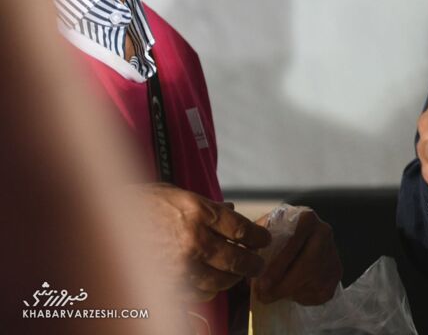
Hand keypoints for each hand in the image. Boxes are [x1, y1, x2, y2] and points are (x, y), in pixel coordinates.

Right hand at [131, 183, 270, 301]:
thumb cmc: (141, 203)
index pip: (242, 229)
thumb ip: (208, 206)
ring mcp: (180, 264)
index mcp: (199, 211)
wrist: (103, 220)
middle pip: (236, 259)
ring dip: (232, 279)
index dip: (258, 237)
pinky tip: (212, 285)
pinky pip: (198, 293)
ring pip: (220, 280)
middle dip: (252, 264)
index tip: (264, 241)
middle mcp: (194, 239)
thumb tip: (232, 212)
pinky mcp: (167, 282)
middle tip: (258, 265)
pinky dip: (209, 291)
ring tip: (237, 276)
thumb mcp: (178, 194)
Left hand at [254, 209, 340, 304]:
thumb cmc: (279, 236)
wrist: (304, 241)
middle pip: (308, 266)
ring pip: (313, 282)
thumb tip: (246, 257)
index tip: (261, 283)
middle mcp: (324, 232)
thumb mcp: (266, 228)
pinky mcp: (337, 273)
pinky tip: (291, 293)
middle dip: (283, 285)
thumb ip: (256, 238)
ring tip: (273, 294)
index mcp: (306, 218)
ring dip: (290, 293)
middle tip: (264, 296)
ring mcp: (333, 253)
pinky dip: (303, 298)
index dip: (278, 266)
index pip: (295, 242)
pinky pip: (321, 293)